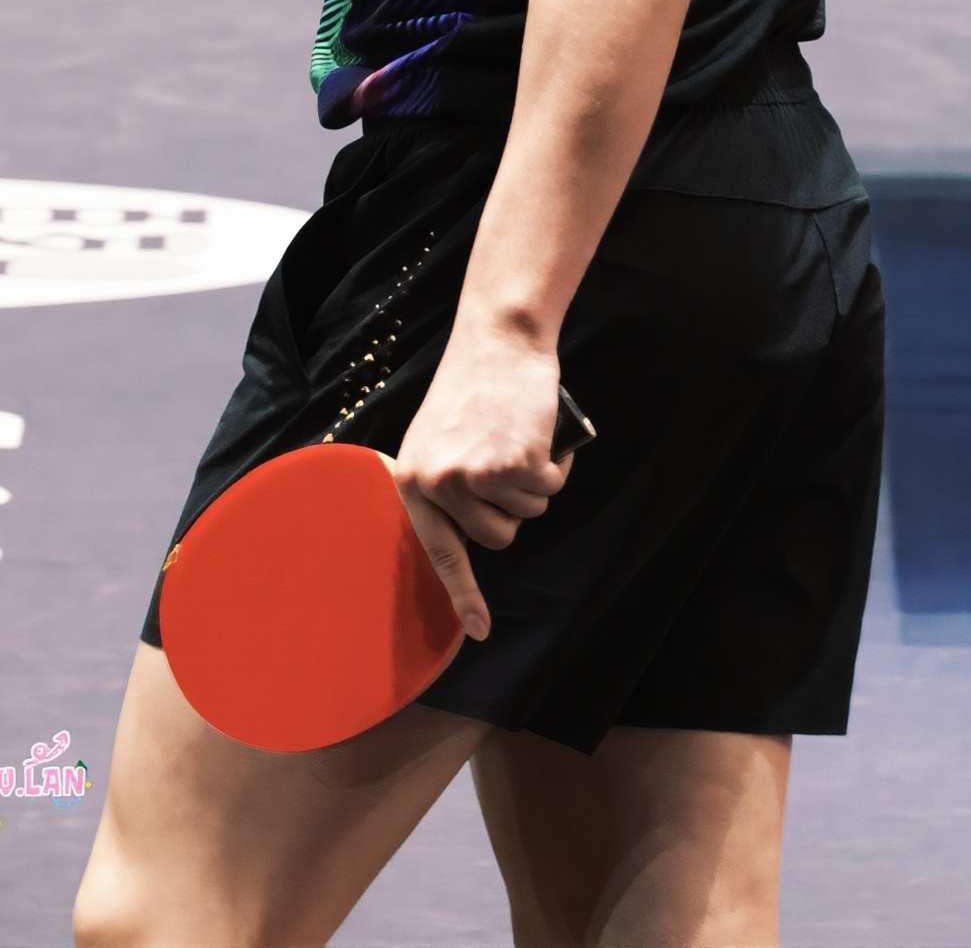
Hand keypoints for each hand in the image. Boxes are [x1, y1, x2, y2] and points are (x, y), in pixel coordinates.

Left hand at [394, 335, 572, 641]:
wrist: (497, 339)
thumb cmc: (473, 386)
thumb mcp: (438, 438)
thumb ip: (445, 484)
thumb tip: (467, 533)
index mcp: (414, 479)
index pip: (440, 551)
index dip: (463, 594)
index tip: (480, 631)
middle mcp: (440, 483)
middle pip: (497, 536)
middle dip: (513, 507)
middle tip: (509, 461)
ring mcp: (477, 476)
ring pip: (527, 512)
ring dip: (535, 483)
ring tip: (522, 439)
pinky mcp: (515, 463)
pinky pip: (549, 488)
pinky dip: (556, 466)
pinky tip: (542, 434)